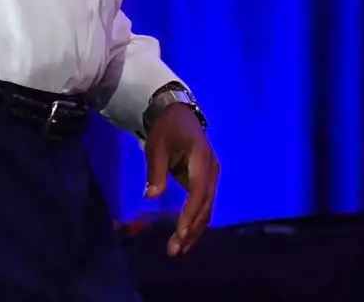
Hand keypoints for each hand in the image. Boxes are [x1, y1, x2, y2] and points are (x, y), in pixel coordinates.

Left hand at [144, 106, 218, 255]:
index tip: (181, 233)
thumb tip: (151, 196)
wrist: (177, 113)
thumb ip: (156, 171)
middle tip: (175, 250)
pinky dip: (195, 221)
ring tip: (179, 249)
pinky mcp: (206, 181)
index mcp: (202, 159)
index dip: (190, 214)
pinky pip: (203, 204)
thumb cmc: (165, 129)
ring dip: (195, 230)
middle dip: (192, 230)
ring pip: (207, 209)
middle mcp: (212, 171)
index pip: (198, 192)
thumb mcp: (156, 146)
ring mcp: (212, 177)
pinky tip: (185, 236)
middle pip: (205, 206)